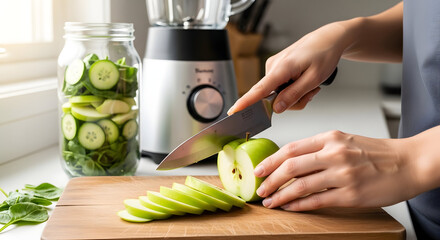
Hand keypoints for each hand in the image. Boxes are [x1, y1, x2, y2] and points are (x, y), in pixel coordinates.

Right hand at [228, 22, 346, 114]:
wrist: (328, 39)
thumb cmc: (324, 54)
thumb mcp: (314, 79)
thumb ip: (294, 95)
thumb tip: (277, 109)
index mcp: (281, 68)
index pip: (259, 90)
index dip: (245, 102)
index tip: (234, 111)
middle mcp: (273, 67)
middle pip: (273, 98)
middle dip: (292, 101)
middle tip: (311, 93)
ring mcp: (274, 67)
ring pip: (279, 95)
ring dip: (295, 95)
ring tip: (310, 85)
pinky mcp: (277, 69)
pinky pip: (281, 87)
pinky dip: (293, 89)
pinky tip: (303, 81)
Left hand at [253, 130, 419, 210]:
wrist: (408, 162)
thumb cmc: (376, 153)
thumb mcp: (345, 140)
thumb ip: (319, 148)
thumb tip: (291, 161)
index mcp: (330, 138)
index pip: (291, 149)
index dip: (270, 161)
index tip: (259, 170)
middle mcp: (334, 154)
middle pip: (291, 167)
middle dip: (270, 180)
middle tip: (259, 188)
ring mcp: (343, 174)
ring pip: (300, 186)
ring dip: (281, 196)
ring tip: (270, 201)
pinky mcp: (351, 194)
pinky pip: (317, 201)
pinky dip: (299, 205)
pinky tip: (290, 207)